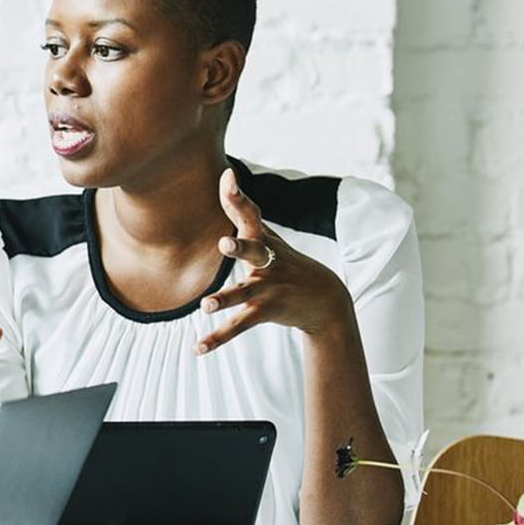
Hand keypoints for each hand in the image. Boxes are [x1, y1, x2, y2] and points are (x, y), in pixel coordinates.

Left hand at [196, 168, 354, 354]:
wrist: (326, 300)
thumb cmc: (286, 262)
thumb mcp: (268, 236)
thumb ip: (243, 210)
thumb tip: (225, 176)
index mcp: (265, 241)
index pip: (250, 215)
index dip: (238, 198)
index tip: (228, 178)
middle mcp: (268, 262)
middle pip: (254, 252)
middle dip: (240, 247)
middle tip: (224, 243)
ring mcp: (268, 288)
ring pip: (244, 293)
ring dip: (225, 299)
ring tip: (206, 306)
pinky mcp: (266, 311)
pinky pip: (238, 326)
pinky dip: (217, 338)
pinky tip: (197, 348)